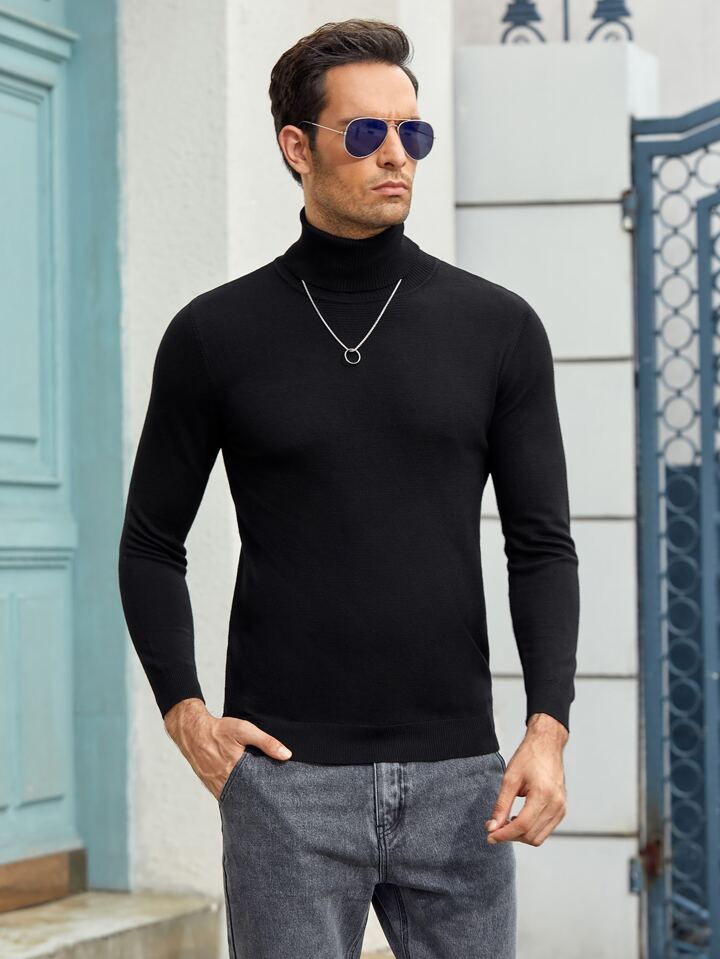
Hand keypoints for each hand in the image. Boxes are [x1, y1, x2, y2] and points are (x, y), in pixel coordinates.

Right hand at [163, 698, 292, 799]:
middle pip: (247, 796)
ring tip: (261, 797)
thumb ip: (266, 742)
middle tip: (272, 799)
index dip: (268, 792)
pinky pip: (226, 795)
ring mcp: (216, 786)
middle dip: (259, 798)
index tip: (278, 794)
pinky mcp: (211, 786)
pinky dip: (236, 795)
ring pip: (236, 798)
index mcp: (234, 769)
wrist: (193, 733)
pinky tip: (244, 792)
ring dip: (247, 797)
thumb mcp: (245, 731)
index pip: (257, 789)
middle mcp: (224, 782)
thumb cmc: (219, 731)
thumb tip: (286, 755)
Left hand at [484, 713, 567, 846]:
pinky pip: (546, 830)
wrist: (547, 745)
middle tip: (494, 827)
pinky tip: (519, 819)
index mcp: (543, 794)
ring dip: (520, 836)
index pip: (522, 825)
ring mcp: (561, 808)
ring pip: (539, 838)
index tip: (490, 836)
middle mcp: (556, 804)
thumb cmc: (528, 758)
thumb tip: (492, 827)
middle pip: (530, 835)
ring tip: (506, 823)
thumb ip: (501, 805)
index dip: (504, 834)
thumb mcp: (509, 778)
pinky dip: (531, 831)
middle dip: (510, 836)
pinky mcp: (562, 810)